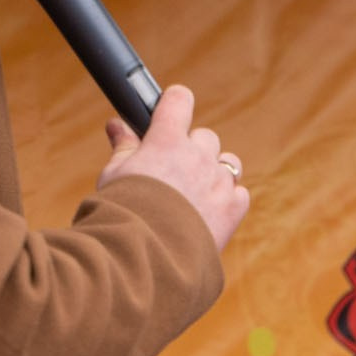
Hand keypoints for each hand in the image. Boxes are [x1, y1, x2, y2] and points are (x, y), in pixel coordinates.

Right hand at [98, 84, 249, 252]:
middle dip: (192, 148)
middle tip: (173, 170)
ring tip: (194, 192)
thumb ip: (124, 146)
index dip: (175, 102)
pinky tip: (208, 213)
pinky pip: (240, 193)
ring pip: (228, 162)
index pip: (179, 100)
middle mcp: (199, 155)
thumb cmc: (123, 212)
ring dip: (215, 171)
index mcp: (167, 140)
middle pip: (205, 136)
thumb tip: (116, 123)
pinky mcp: (234, 208)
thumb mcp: (115, 174)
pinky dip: (228, 199)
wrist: (148, 254)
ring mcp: (220, 181)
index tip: (171, 108)